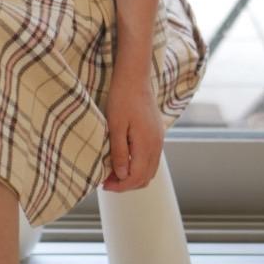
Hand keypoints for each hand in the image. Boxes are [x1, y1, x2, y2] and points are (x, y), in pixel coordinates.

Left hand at [101, 71, 164, 191]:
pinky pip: (151, 159)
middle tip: (107, 181)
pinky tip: (124, 160)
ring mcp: (159, 139)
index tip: (104, 184)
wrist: (135, 77)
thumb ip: (119, 152)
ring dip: (133, 176)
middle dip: (126, 184)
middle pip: (145, 177)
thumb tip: (122, 175)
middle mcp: (157, 145)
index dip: (120, 186)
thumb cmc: (122, 98)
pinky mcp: (157, 134)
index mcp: (146, 144)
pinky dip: (139, 166)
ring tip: (113, 173)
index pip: (136, 177)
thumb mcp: (115, 126)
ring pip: (150, 169)